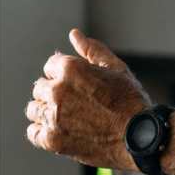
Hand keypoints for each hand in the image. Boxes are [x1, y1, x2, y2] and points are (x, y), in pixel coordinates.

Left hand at [26, 29, 150, 167]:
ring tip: (68, 120)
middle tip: (77, 107)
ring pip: (34, 109)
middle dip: (55, 94)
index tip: (79, 89)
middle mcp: (57, 90)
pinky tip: (60, 133)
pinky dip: (43, 133)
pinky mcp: (53, 140)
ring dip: (46, 113)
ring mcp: (53, 116)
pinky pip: (34, 134)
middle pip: (40, 88)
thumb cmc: (132, 102)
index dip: (65, 77)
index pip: (51, 66)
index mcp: (70, 68)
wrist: (141, 137)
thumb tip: (74, 34)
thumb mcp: (117, 69)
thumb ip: (92, 50)